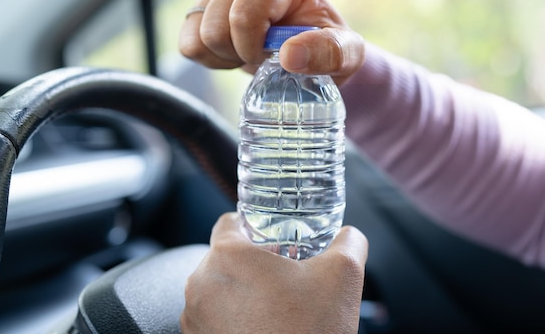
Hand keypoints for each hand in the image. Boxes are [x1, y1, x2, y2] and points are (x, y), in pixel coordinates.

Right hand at [179, 0, 364, 84]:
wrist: (310, 49)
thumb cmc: (328, 47)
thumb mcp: (345, 54)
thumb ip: (328, 53)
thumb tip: (290, 56)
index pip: (244, 15)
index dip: (253, 48)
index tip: (274, 58)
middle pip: (215, 28)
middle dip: (238, 54)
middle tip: (264, 57)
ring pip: (197, 36)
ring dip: (223, 57)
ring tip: (249, 53)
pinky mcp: (203, 3)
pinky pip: (186, 42)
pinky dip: (207, 57)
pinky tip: (232, 52)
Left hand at [180, 212, 367, 333]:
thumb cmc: (311, 331)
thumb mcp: (344, 275)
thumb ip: (348, 242)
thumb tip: (350, 236)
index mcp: (227, 255)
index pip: (229, 222)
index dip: (252, 226)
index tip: (270, 241)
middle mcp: (200, 283)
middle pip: (222, 256)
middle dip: (249, 263)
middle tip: (278, 277)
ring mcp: (194, 316)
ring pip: (214, 287)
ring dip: (236, 290)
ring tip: (270, 305)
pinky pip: (209, 317)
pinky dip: (228, 317)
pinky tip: (258, 326)